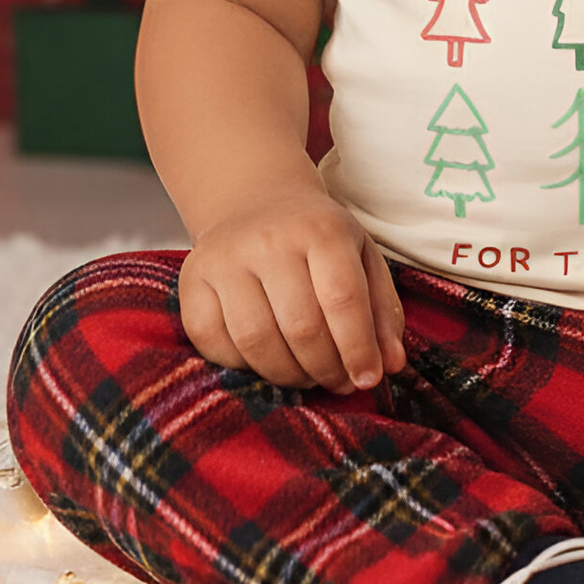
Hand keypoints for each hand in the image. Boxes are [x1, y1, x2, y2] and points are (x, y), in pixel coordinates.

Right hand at [178, 182, 406, 393]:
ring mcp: (225, 259)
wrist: (255, 201)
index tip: (368, 379)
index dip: (358, 348)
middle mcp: (270, 239)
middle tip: (337, 381)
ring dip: (287, 375)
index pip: (342, 299)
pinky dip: (242, 366)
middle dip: (326, 368)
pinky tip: (265, 360)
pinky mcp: (192, 281)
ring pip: (257, 341)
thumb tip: (391, 364)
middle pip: (301, 327)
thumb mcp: (361, 256)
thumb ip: (382, 310)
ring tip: (306, 375)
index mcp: (322, 229)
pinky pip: (214, 342)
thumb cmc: (316, 238)